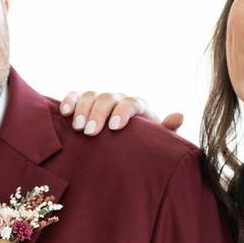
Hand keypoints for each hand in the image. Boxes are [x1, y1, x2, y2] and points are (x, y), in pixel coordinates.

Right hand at [58, 91, 183, 135]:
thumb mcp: (156, 142)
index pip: (132, 102)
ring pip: (91, 96)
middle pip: (108, 98)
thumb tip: (179, 116)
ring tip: (77, 128)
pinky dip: (69, 101)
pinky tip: (64, 113)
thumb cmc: (143, 146)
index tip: (115, 127)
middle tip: (91, 132)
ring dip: (83, 109)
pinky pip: (75, 96)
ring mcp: (101, 101)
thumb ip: (167, 130)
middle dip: (99, 113)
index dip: (123, 112)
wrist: (129, 147)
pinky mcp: (84, 104)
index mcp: (139, 107)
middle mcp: (119, 100)